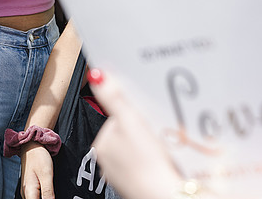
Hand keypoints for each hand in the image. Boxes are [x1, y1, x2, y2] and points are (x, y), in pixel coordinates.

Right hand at [19, 143, 54, 198]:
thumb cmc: (38, 156)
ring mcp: (26, 190)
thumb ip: (48, 193)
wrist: (31, 145)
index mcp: (29, 192)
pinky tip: (47, 193)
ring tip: (51, 192)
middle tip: (52, 193)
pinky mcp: (29, 187)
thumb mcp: (46, 175)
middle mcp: (25, 193)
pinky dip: (41, 196)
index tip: (52, 197)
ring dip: (44, 198)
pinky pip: (34, 197)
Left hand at [89, 70, 183, 198]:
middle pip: (125, 135)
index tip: (145, 121)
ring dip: (145, 148)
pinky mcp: (132, 185)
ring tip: (158, 151)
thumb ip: (113, 98)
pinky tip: (158, 164)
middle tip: (154, 136)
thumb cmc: (149, 161)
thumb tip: (97, 75)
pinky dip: (149, 164)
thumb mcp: (131, 121)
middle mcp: (105, 160)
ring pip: (133, 151)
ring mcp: (118, 175)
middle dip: (140, 133)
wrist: (163, 194)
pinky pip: (140, 167)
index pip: (116, 118)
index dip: (134, 116)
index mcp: (101, 143)